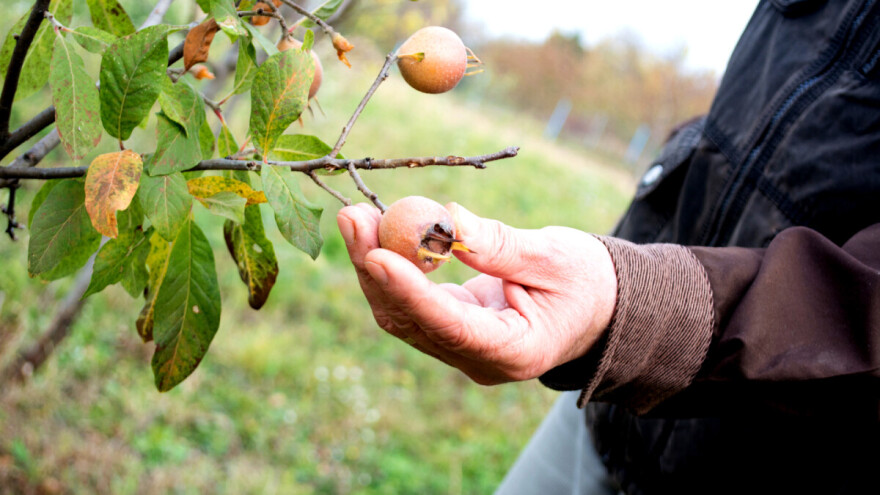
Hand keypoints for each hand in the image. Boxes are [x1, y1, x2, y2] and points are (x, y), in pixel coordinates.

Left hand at [336, 202, 617, 384]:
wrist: (596, 307)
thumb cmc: (586, 282)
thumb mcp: (555, 257)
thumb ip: (501, 246)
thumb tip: (447, 220)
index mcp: (515, 351)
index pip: (451, 326)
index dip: (410, 292)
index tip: (376, 255)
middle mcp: (478, 360)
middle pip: (411, 320)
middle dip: (375, 269)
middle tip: (352, 217)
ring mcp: (459, 348)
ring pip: (401, 313)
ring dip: (372, 264)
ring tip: (355, 216)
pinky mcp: (449, 329)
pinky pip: (409, 302)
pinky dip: (390, 266)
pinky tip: (376, 229)